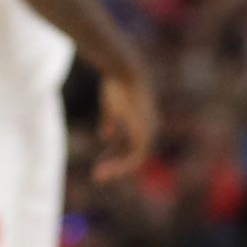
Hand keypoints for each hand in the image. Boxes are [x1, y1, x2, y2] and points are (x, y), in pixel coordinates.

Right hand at [90, 58, 157, 182]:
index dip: (115, 154)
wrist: (124, 71)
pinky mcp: (144, 132)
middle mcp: (149, 127)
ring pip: (134, 158)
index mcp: (144, 121)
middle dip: (114, 165)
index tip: (99, 162)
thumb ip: (111, 120)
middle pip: (134, 154)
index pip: (132, 144)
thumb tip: (105, 136)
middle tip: (96, 175)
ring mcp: (148, 130)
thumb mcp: (112, 106)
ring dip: (115, 168)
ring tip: (96, 175)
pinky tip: (102, 169)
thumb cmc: (117, 85)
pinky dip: (119, 165)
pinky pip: (134, 156)